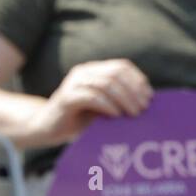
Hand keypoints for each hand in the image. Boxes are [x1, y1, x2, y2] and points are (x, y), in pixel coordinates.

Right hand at [26, 59, 152, 146]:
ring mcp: (73, 83)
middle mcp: (84, 72)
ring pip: (106, 84)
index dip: (138, 79)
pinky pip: (91, 96)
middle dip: (133, 90)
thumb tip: (148, 100)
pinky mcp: (66, 98)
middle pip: (116, 74)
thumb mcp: (103, 105)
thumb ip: (119, 98)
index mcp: (94, 70)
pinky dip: (107, 105)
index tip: (149, 97)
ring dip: (124, 98)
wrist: (46, 129)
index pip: (121, 66)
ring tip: (133, 113)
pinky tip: (116, 114)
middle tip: (143, 107)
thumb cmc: (79, 118)